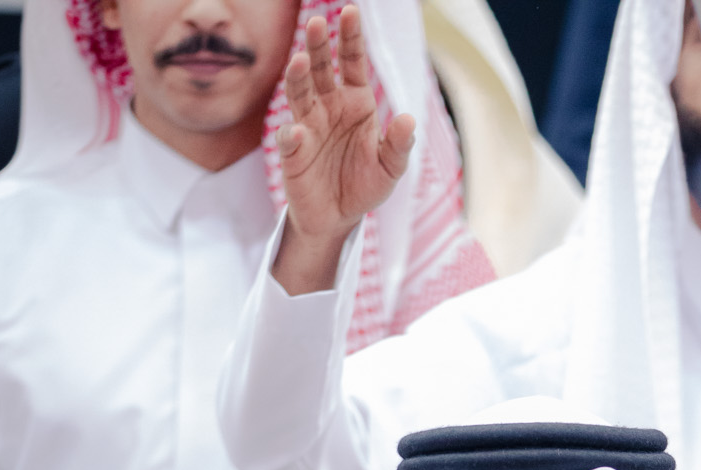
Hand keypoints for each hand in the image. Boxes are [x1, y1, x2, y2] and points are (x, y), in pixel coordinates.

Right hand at [273, 6, 414, 293]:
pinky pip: (290, 140)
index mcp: (355, 102)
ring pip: (300, 94)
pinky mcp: (293, 153)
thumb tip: (409, 120)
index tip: (350, 12)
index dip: (351, 39)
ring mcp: (308, 126)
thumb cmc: (363, 186)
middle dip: (319, 45)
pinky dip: (293, 136)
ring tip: (300, 61)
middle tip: (317, 22)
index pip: (353, 63)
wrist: (338, 219)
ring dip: (298, 77)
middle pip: (321, 68)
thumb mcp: (390, 169)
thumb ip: (399, 145)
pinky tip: (299, 133)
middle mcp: (328, 106)